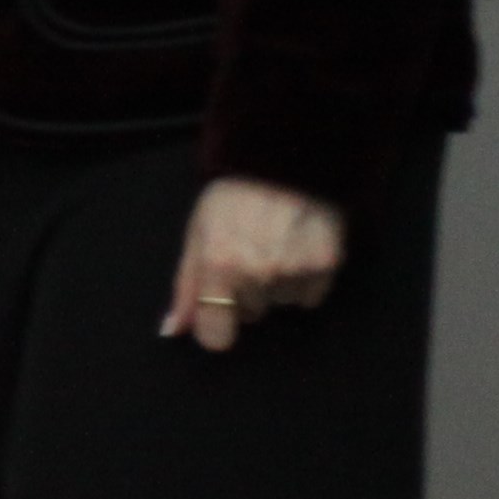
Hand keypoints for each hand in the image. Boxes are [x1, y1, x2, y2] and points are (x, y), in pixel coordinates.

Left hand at [161, 176, 342, 351]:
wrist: (284, 161)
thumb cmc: (231, 197)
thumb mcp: (197, 234)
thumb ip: (185, 287)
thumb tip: (172, 331)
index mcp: (219, 266)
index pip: (216, 337)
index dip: (215, 329)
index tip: (218, 315)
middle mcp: (257, 274)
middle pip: (250, 315)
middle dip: (246, 292)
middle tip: (248, 253)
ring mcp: (294, 271)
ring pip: (280, 304)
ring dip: (276, 284)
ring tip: (273, 245)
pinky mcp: (326, 265)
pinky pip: (309, 296)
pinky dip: (303, 280)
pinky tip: (296, 249)